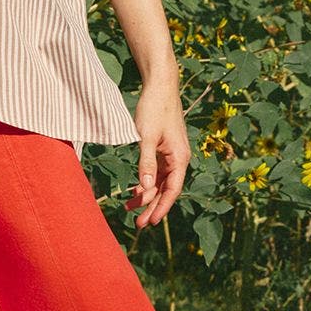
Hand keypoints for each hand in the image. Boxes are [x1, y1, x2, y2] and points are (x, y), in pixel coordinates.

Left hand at [129, 73, 190, 229]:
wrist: (160, 86)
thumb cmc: (154, 108)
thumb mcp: (146, 137)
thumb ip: (146, 163)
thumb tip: (146, 188)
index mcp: (179, 158)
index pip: (172, 190)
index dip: (161, 208)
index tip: (151, 222)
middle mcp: (179, 158)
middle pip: (166, 190)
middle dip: (152, 207)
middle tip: (138, 224)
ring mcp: (172, 154)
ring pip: (160, 181)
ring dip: (147, 195)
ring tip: (131, 208)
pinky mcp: (164, 148)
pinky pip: (157, 171)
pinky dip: (147, 181)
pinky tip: (135, 189)